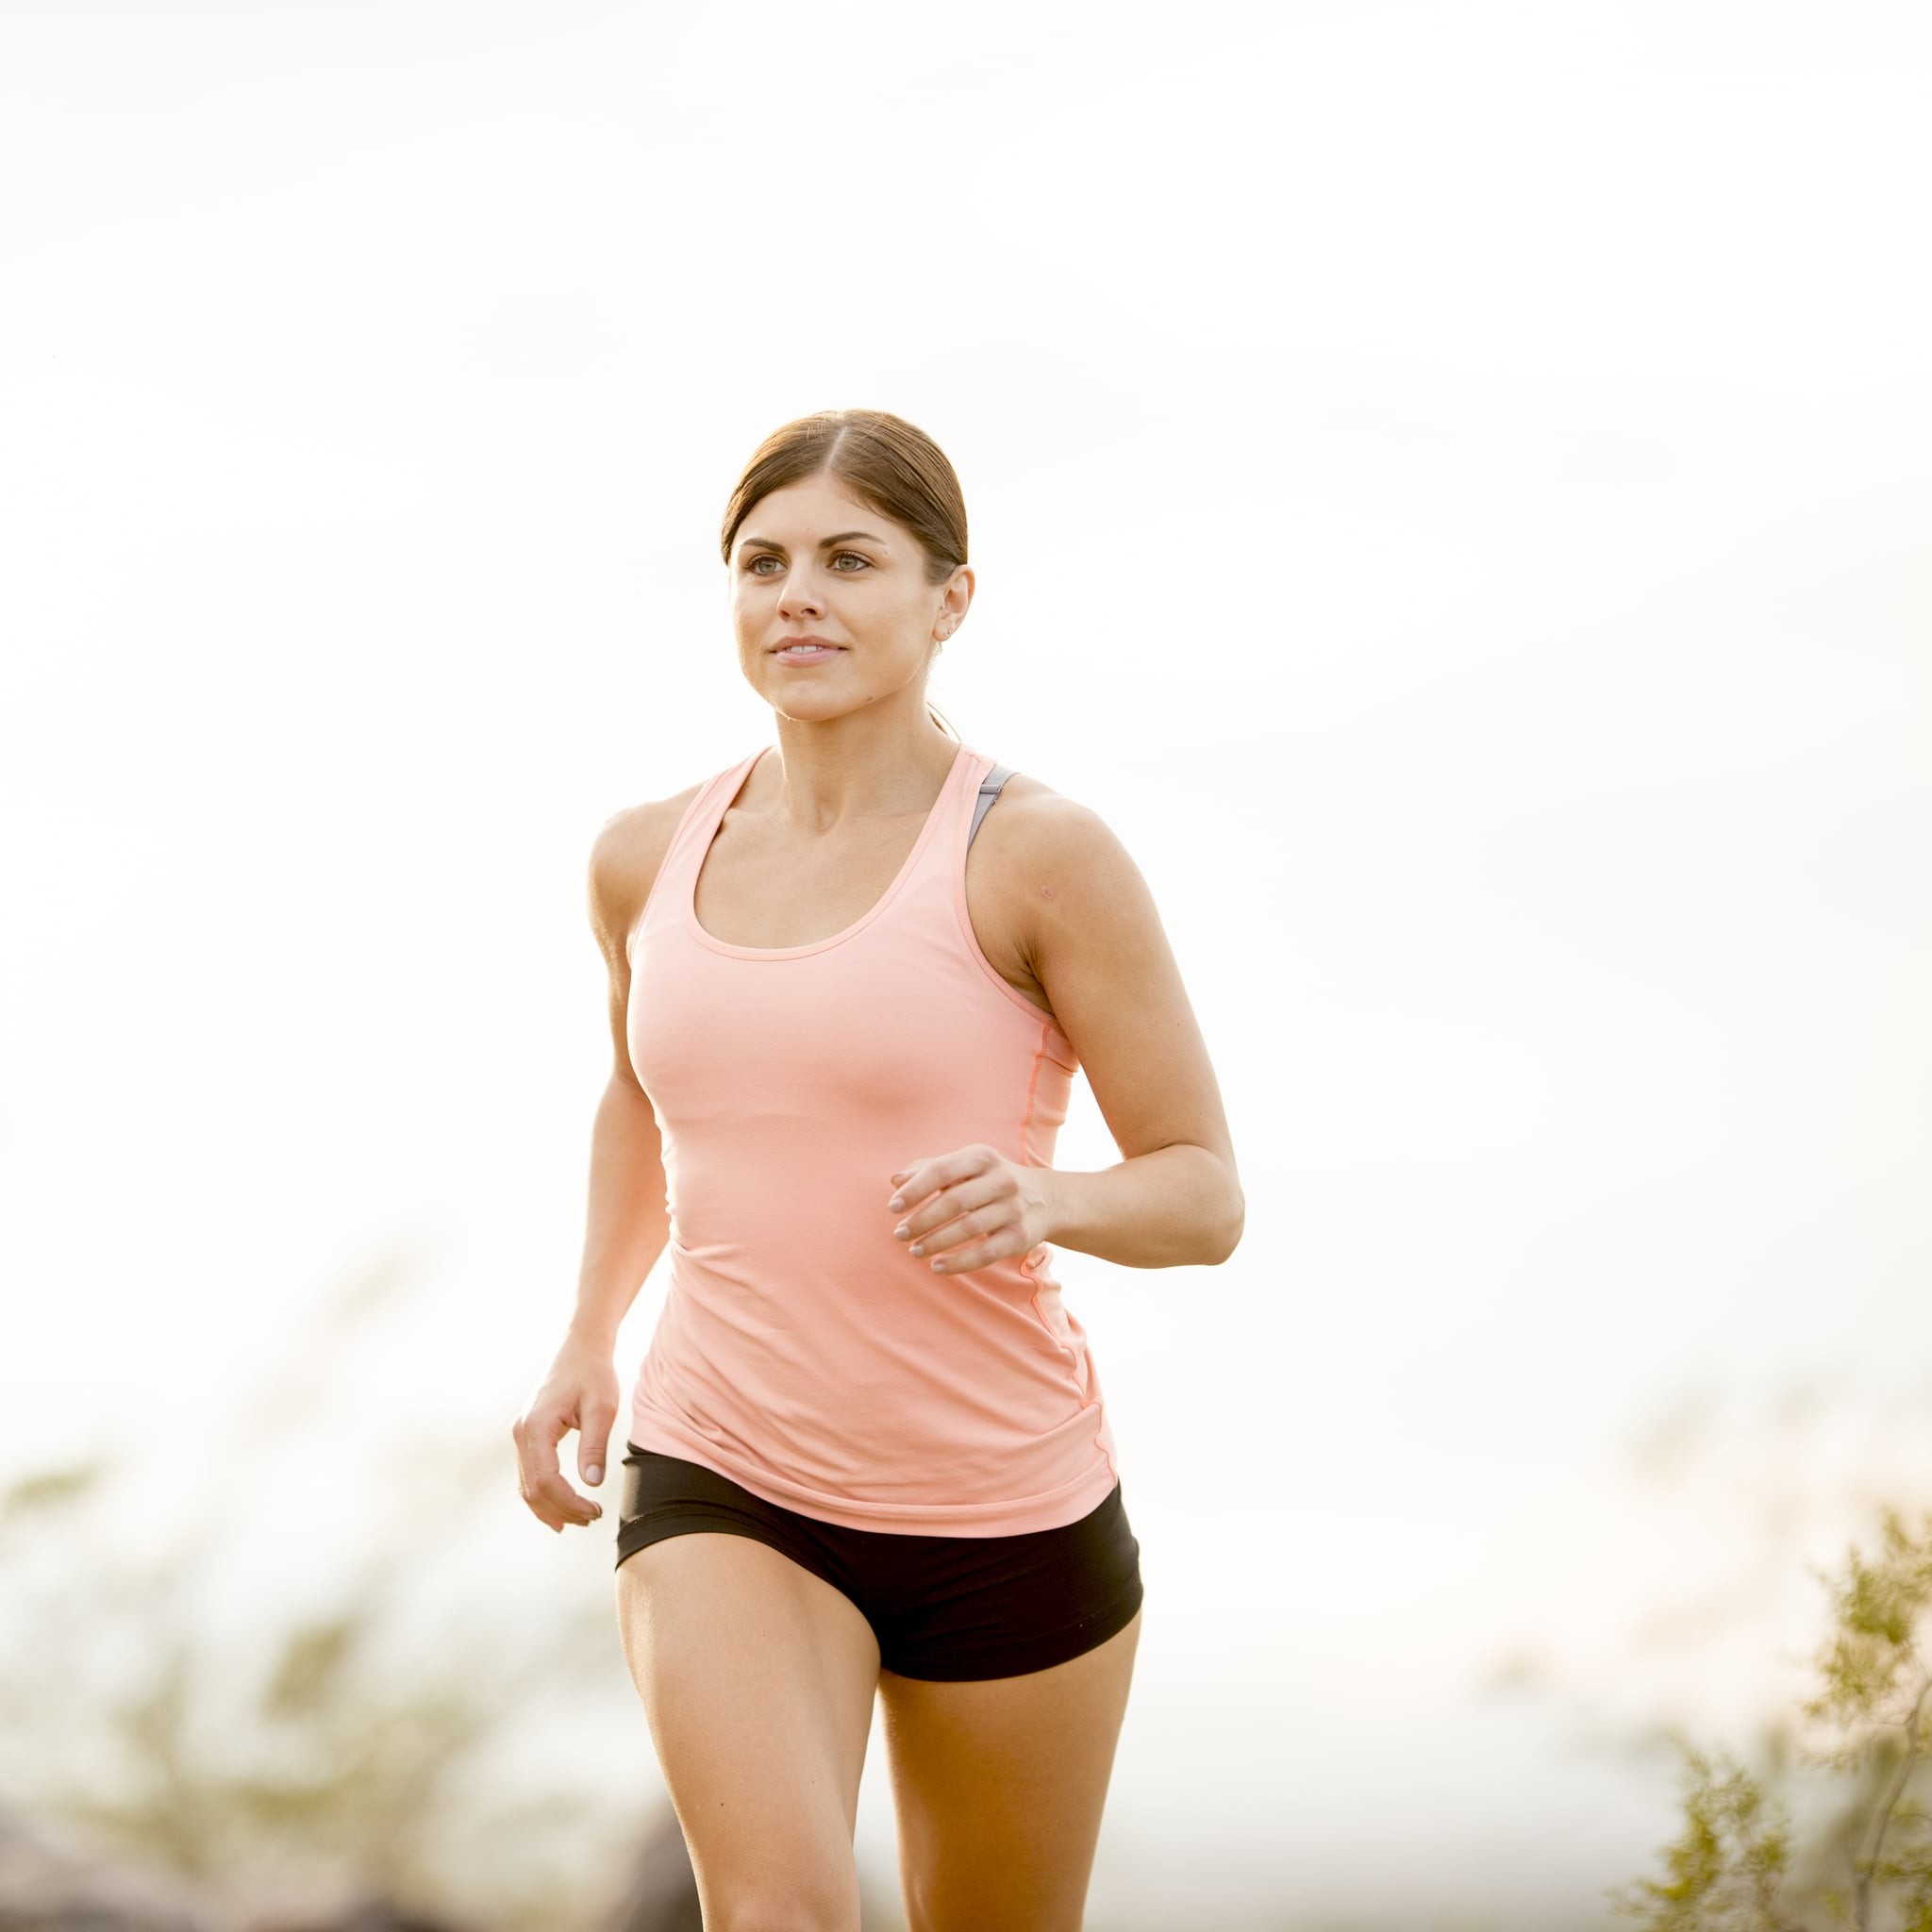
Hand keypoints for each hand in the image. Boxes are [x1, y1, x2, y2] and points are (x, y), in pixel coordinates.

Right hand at [512, 1335, 618, 1532]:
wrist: (580, 1348)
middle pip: (533, 1489)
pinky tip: (562, 1510)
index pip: (545, 1480)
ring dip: (552, 1508)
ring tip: (582, 1519)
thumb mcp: (602, 1408)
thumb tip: (593, 1484)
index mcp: (536, 1427)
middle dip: (562, 1510)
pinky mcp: (528, 1436)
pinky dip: (543, 1496)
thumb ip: (595, 1445)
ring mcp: (521, 1435)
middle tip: (594, 1518)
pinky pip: (529, 1475)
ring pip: (527, 1487)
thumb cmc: (594, 1374)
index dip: (569, 1503)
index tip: (596, 1511)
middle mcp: (521, 1433)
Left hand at [886, 1143, 1054, 1277]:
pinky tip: (937, 1267)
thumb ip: (929, 1169)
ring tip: (914, 1251)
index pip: (943, 1170)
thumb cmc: (989, 1180)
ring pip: (969, 1228)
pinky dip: (958, 1263)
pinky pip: (986, 1253)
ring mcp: (1014, 1208)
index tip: (893, 1208)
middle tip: (899, 1234)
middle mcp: (1001, 1180)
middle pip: (955, 1202)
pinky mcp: (1021, 1236)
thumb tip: (895, 1181)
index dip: (915, 1189)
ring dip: (936, 1243)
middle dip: (922, 1220)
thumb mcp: (965, 1166)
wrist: (1045, 1198)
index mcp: (982, 1157)